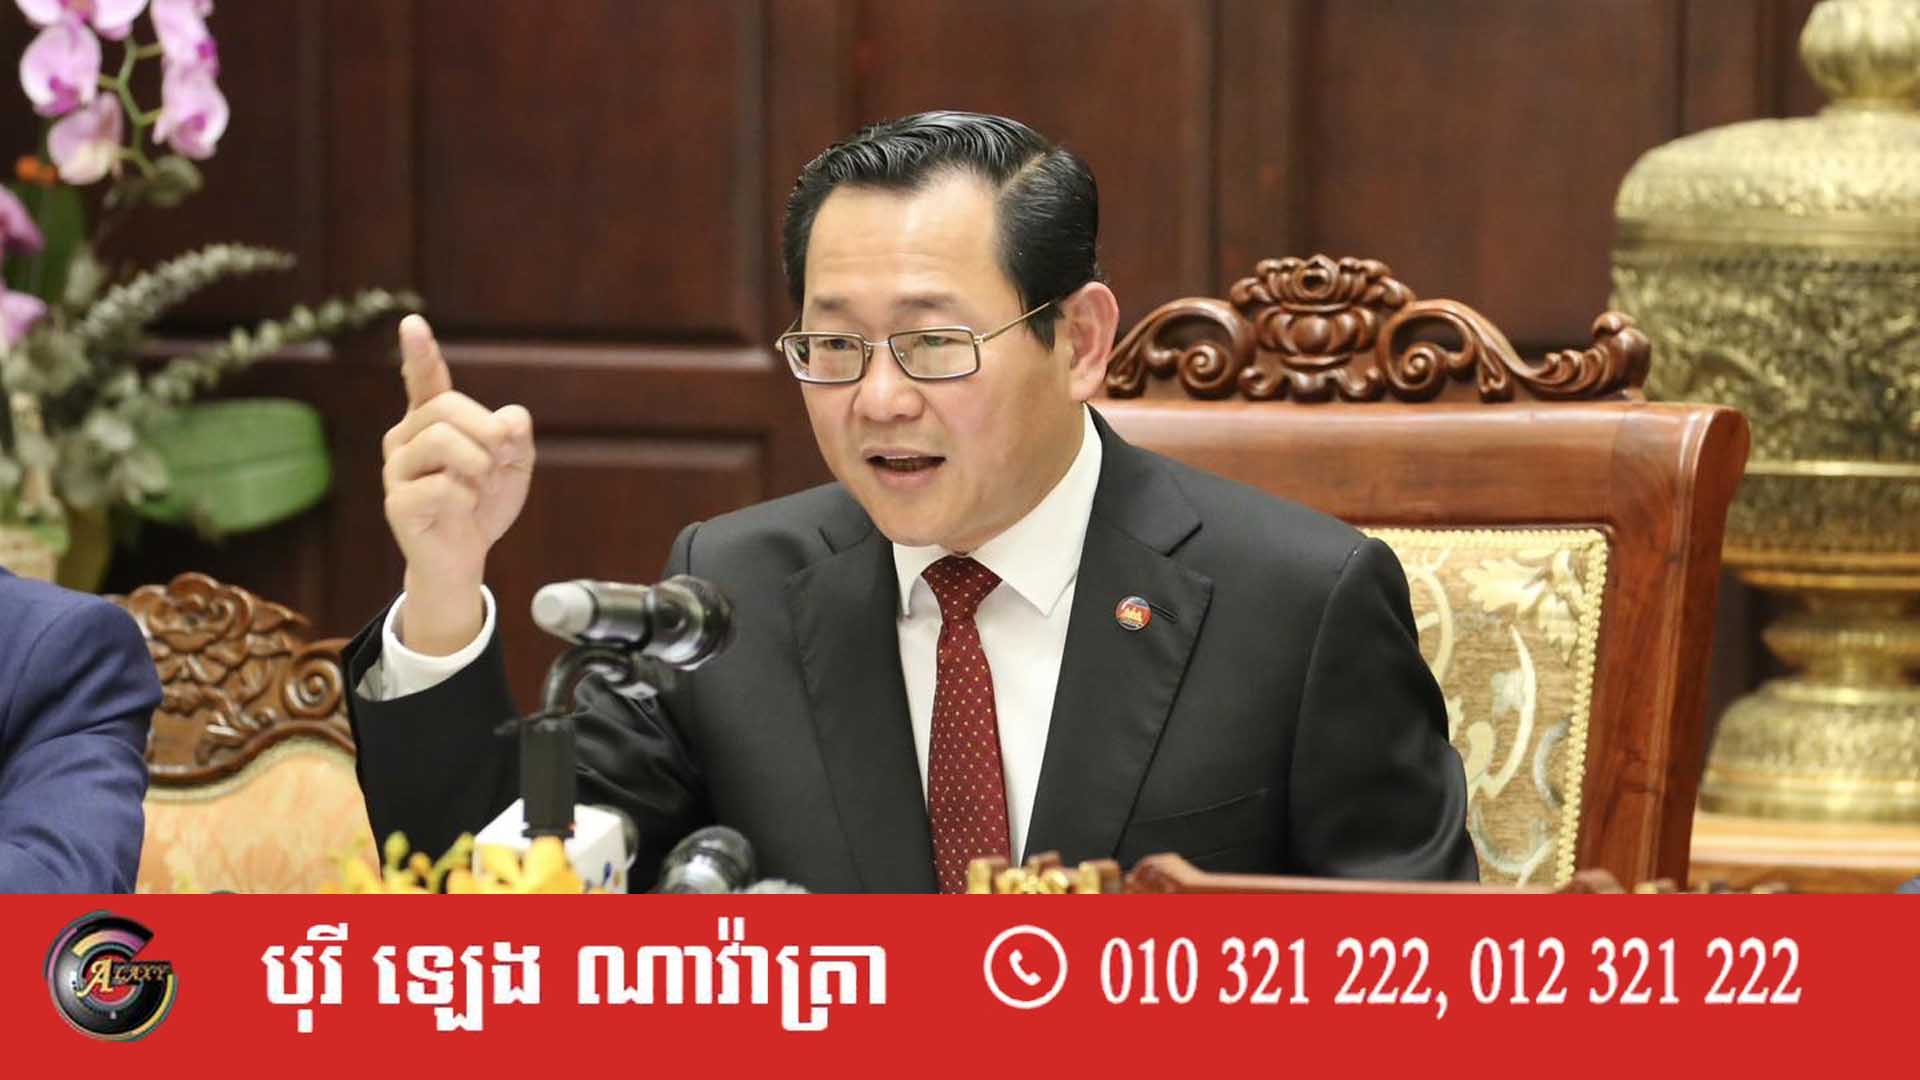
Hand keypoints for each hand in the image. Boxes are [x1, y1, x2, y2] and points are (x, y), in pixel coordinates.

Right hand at [381, 314, 534, 654]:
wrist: (465, 556)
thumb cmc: (484, 503)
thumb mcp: (514, 465)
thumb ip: (516, 436)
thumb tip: (508, 422)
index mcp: (432, 420)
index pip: (424, 379)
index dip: (419, 352)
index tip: (413, 323)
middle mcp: (406, 437)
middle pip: (446, 408)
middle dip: (485, 432)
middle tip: (499, 461)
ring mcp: (396, 469)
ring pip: (441, 441)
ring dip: (477, 466)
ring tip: (478, 487)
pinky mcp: (397, 502)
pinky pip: (442, 487)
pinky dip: (467, 500)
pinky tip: (461, 510)